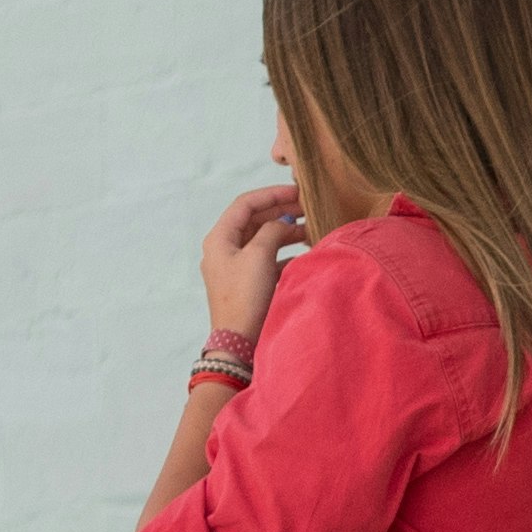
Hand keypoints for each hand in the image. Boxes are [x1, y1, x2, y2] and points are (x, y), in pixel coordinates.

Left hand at [198, 183, 305, 340]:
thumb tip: (283, 223)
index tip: (297, 191)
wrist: (239, 340)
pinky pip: (267, 258)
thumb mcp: (259, 255)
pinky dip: (284, 253)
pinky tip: (303, 254)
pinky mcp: (248, 282)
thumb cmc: (245, 296)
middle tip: (307, 208)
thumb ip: (272, 230)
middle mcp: (225, 248)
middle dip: (281, 212)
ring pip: (263, 239)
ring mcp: (236, 266)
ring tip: (310, 230)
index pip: (246, 204)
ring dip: (285, 232)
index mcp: (220, 237)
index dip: (272, 194)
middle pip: (255, 220)